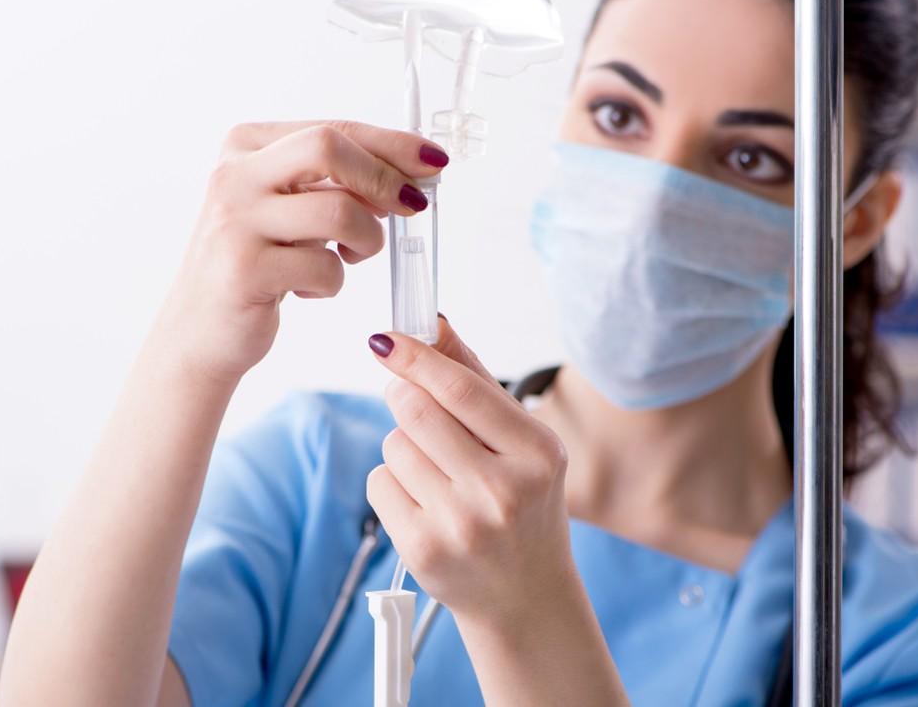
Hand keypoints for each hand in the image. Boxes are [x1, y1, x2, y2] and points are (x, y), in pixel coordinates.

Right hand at [153, 121, 448, 385]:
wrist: (200, 331)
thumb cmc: (257, 264)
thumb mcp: (290, 209)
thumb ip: (336, 183)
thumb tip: (413, 172)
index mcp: (246, 147)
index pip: (333, 128)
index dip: (391, 144)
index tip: (434, 161)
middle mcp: (234, 175)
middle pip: (329, 147)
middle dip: (383, 178)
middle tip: (411, 207)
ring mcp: (235, 220)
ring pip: (338, 210)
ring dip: (365, 241)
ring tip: (349, 258)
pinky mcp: (245, 269)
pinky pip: (324, 267)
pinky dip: (332, 283)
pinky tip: (306, 289)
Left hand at [366, 317, 574, 624]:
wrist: (524, 595)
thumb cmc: (523, 505)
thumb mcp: (522, 443)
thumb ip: (476, 379)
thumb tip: (434, 323)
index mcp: (538, 454)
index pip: (462, 391)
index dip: (417, 358)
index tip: (386, 338)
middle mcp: (503, 491)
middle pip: (416, 412)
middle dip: (403, 395)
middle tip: (410, 399)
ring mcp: (461, 525)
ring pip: (393, 446)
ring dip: (403, 445)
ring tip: (436, 472)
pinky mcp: (423, 550)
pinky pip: (379, 483)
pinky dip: (392, 482)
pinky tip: (424, 502)